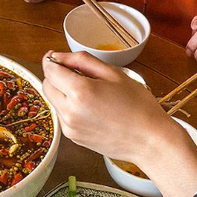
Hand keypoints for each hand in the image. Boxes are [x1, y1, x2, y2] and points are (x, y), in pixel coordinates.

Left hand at [41, 50, 196, 196]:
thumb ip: (82, 60)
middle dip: (55, 76)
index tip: (57, 57)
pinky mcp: (73, 137)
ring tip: (88, 91)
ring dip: (62, 91)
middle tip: (74, 72)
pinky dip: (69, 106)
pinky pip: (63, 115)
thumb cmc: (137, 105)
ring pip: (53, 101)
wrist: (149, 140)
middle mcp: (69, 111)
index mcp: (80, 92)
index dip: (51, 60)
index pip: (50, 71)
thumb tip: (59, 57)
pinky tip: (91, 106)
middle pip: (46, 86)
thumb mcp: (113, 73)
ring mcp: (70, 127)